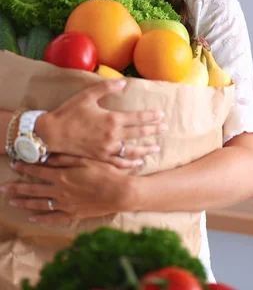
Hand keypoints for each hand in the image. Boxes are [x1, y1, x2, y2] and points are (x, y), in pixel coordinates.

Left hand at [0, 155, 137, 223]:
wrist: (119, 192)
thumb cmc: (105, 172)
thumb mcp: (86, 159)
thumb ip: (66, 158)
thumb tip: (48, 156)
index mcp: (63, 175)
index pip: (39, 171)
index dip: (25, 167)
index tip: (14, 164)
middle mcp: (60, 190)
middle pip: (33, 189)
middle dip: (16, 188)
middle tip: (3, 187)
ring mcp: (65, 204)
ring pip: (39, 204)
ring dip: (23, 203)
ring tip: (11, 202)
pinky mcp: (73, 214)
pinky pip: (53, 217)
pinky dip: (41, 218)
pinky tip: (32, 218)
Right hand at [35, 78, 166, 166]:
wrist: (52, 133)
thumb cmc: (69, 112)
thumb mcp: (87, 95)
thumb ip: (107, 87)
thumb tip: (124, 82)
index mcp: (111, 119)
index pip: (137, 118)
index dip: (151, 117)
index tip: (162, 115)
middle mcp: (112, 135)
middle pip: (138, 133)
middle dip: (153, 131)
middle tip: (165, 128)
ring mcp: (106, 149)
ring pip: (132, 151)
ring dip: (145, 149)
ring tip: (156, 148)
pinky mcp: (100, 158)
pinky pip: (119, 163)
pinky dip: (130, 163)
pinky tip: (138, 163)